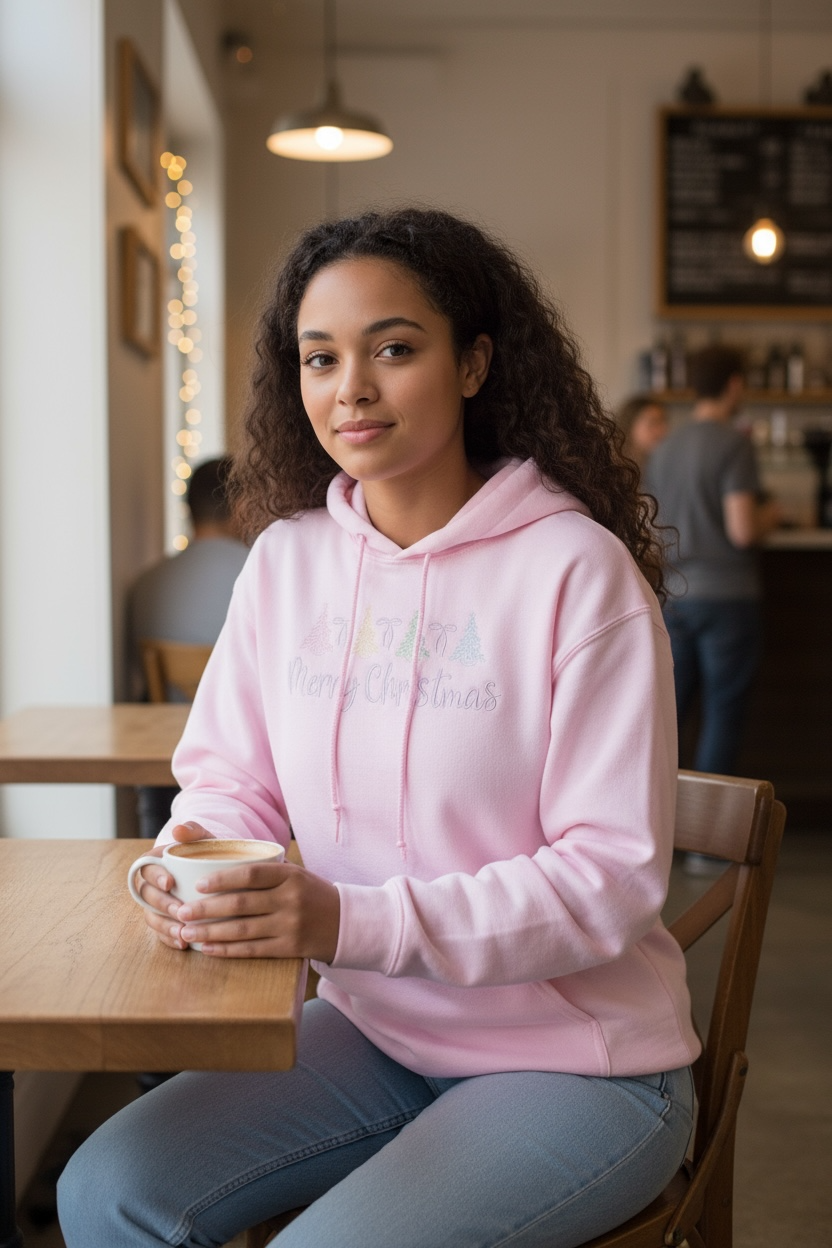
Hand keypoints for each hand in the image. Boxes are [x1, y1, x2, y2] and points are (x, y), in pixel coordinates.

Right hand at [137, 822, 215, 950]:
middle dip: (163, 905)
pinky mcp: (165, 920)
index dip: (155, 876)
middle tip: (181, 911)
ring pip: (151, 916)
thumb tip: (179, 829)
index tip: (170, 883)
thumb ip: (193, 831)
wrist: (217, 869)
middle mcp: (152, 883)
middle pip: (147, 895)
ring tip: (182, 933)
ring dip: (164, 926)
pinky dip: (169, 939)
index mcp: (155, 861)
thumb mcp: (203, 838)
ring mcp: (157, 904)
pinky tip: (183, 944)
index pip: (146, 867)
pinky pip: (160, 932)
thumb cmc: (207, 852)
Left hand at [175, 861, 340, 961]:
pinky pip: (252, 950)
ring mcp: (291, 925)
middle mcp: (291, 899)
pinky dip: (227, 950)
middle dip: (206, 908)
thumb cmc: (308, 893)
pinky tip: (208, 948)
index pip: (251, 874)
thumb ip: (260, 868)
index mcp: (290, 874)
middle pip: (241, 904)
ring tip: (186, 931)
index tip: (197, 884)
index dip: (222, 879)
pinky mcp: (291, 949)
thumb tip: (213, 860)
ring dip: (210, 932)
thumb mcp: (292, 873)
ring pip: (243, 930)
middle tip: (181, 910)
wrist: (344, 921)